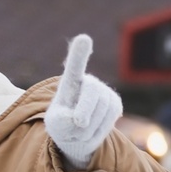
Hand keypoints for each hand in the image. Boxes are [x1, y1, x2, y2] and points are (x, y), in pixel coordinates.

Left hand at [43, 34, 121, 170]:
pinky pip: (111, 117)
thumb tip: (79, 120)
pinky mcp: (115, 103)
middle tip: (78, 123)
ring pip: (102, 109)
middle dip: (85, 110)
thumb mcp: (54, 125)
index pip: (74, 67)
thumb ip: (62, 122)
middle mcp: (88, 82)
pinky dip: (100, 128)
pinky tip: (93, 127)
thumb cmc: (61, 124)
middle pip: (92, 92)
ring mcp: (104, 91)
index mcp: (69, 83)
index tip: (84, 38)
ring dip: (90, 126)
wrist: (77, 133)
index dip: (79, 54)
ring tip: (80, 128)